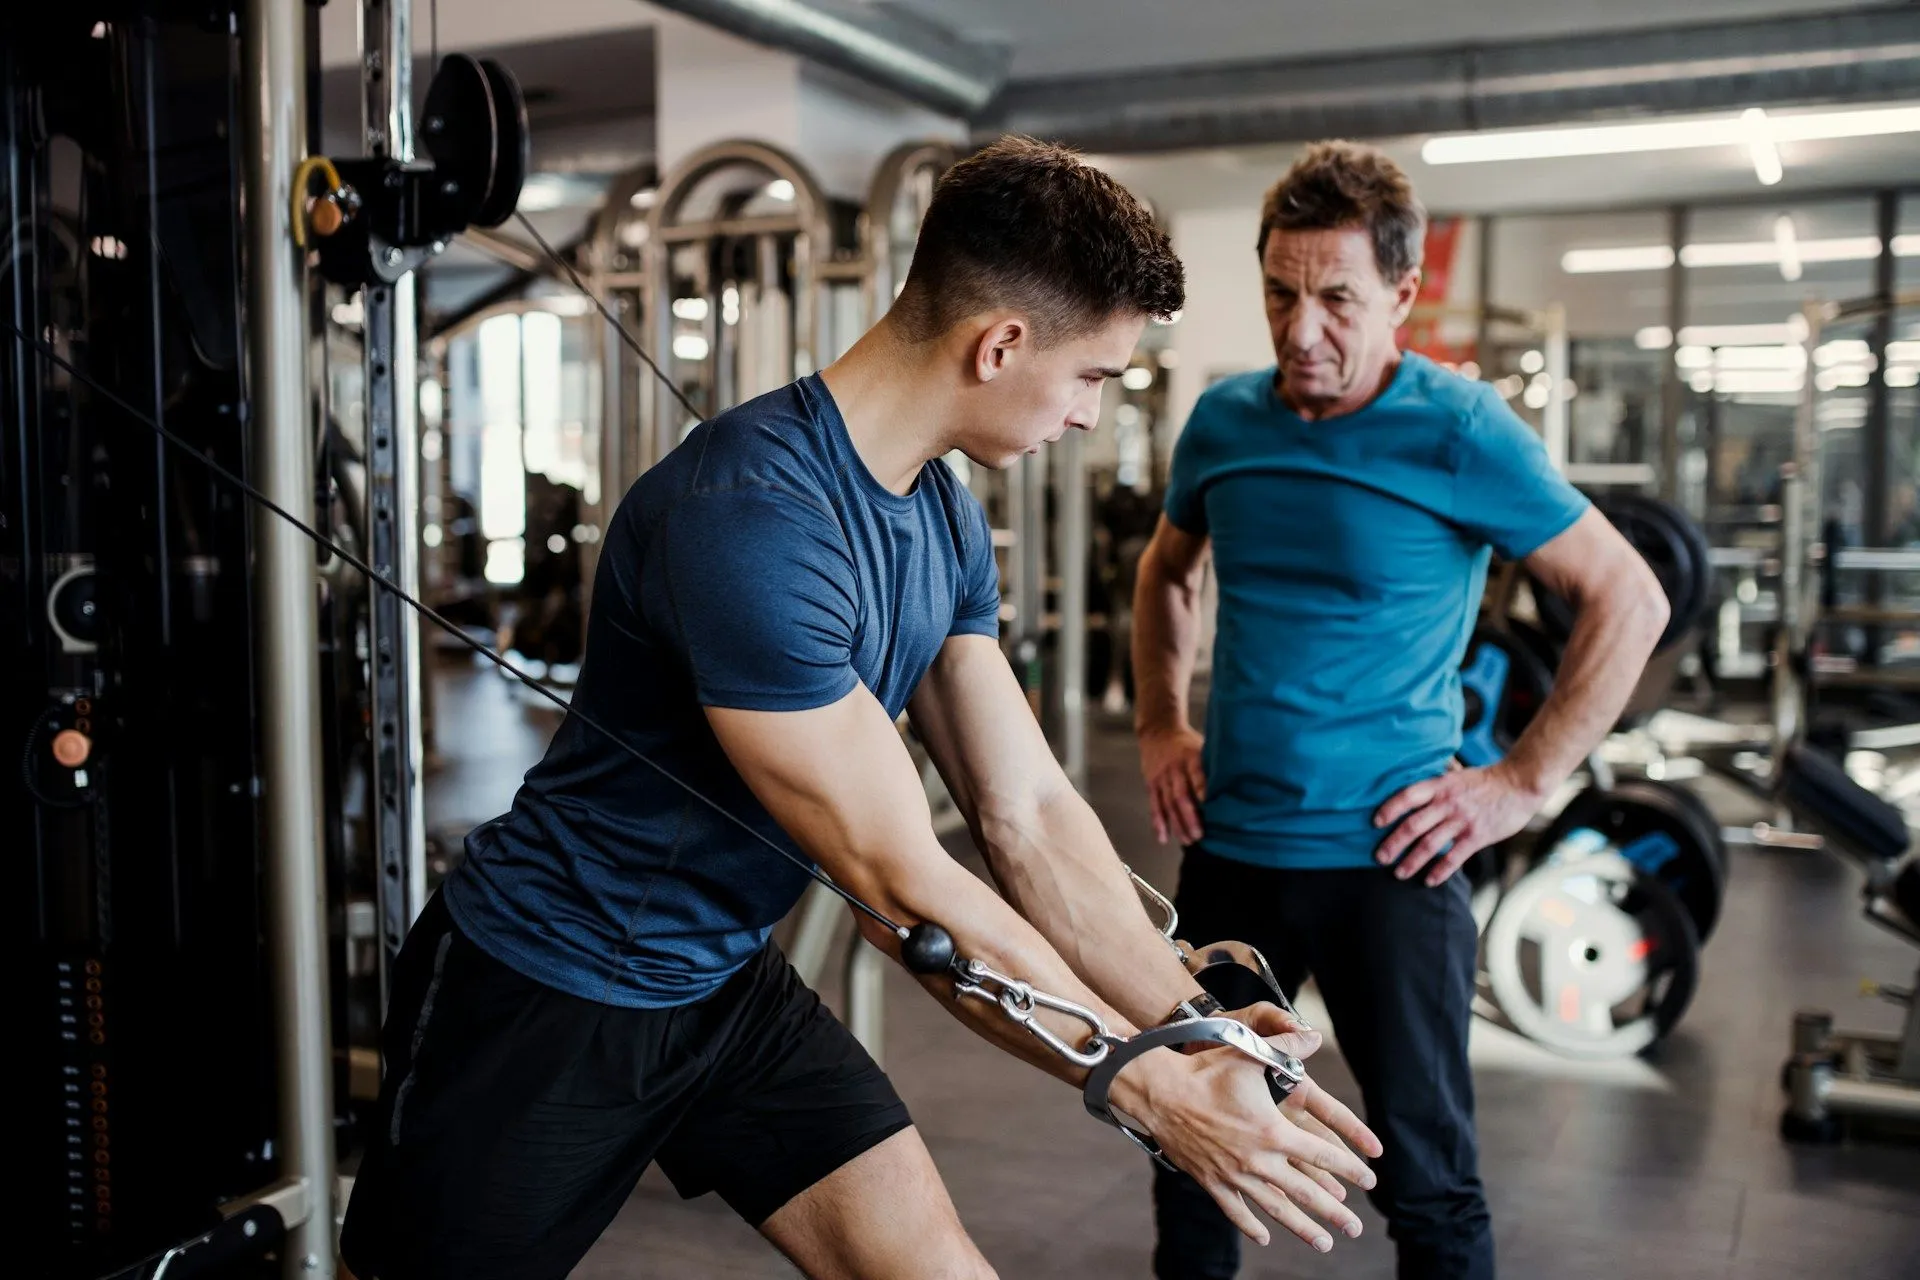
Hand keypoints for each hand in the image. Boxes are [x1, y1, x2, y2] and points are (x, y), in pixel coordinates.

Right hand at [1117, 1021, 1382, 1252]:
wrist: (1160, 1093)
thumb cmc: (1206, 1071)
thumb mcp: (1250, 1054)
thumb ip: (1287, 1047)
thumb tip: (1315, 1035)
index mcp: (1273, 1132)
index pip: (1322, 1155)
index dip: (1349, 1168)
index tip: (1369, 1181)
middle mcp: (1258, 1160)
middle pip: (1305, 1193)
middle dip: (1334, 1212)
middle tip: (1356, 1228)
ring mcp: (1234, 1174)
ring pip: (1275, 1209)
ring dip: (1302, 1228)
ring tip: (1324, 1244)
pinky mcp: (1211, 1181)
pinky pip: (1236, 1210)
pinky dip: (1251, 1225)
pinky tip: (1265, 1236)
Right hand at [1139, 723, 1205, 844]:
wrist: (1157, 730)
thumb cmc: (1187, 742)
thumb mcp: (1202, 744)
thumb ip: (1213, 763)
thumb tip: (1238, 783)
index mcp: (1190, 756)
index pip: (1196, 774)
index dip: (1202, 789)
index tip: (1210, 805)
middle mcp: (1174, 768)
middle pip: (1181, 795)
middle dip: (1189, 817)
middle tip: (1199, 835)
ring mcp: (1161, 778)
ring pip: (1168, 804)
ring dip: (1177, 824)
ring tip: (1187, 841)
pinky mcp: (1151, 784)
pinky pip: (1154, 806)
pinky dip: (1158, 823)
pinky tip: (1163, 838)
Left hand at [1372, 761, 1545, 885]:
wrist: (1520, 783)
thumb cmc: (1485, 780)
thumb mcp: (1457, 775)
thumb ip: (1437, 783)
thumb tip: (1412, 782)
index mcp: (1440, 786)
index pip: (1408, 796)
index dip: (1390, 809)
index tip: (1375, 823)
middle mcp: (1448, 803)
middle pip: (1413, 825)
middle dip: (1393, 843)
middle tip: (1380, 857)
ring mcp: (1463, 820)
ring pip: (1430, 844)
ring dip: (1412, 861)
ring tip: (1399, 873)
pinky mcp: (1478, 836)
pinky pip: (1454, 857)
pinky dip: (1440, 871)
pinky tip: (1429, 881)